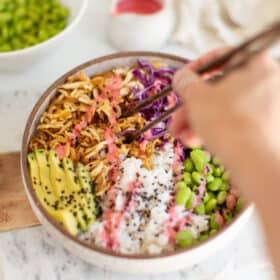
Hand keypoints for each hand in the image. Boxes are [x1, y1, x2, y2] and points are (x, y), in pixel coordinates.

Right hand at [170, 50, 279, 198]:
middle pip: (218, 88)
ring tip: (179, 134)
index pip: (220, 57)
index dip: (195, 68)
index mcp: (256, 64)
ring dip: (196, 120)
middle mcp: (264, 83)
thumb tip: (180, 77)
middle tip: (175, 116)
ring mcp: (265, 106)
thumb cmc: (226, 120)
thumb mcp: (197, 96)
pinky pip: (232, 120)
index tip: (181, 79)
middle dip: (190, 105)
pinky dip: (212, 127)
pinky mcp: (262, 127)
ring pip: (222, 107)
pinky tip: (193, 140)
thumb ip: (185, 82)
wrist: (254, 162)